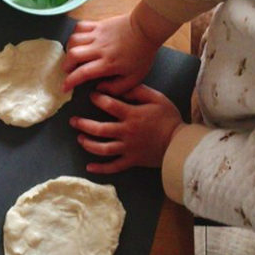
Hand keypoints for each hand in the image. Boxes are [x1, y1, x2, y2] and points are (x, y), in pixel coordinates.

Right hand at [62, 14, 159, 94]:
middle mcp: (99, 48)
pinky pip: (80, 26)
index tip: (65, 87)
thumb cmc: (142, 54)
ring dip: (69, 49)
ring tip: (73, 56)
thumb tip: (98, 88)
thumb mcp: (134, 78)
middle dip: (66, 65)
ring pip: (74, 40)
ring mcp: (98, 35)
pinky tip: (79, 41)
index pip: (82, 73)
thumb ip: (116, 88)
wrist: (147, 29)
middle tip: (69, 71)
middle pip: (73, 55)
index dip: (70, 81)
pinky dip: (75, 34)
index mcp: (108, 63)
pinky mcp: (98, 24)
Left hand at [70, 85, 184, 173]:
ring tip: (79, 138)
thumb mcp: (156, 98)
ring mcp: (128, 148)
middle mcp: (126, 132)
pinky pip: (113, 166)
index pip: (108, 105)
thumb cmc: (169, 118)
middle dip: (83, 124)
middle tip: (73, 120)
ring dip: (88, 144)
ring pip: (102, 148)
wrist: (181, 143)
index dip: (97, 99)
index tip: (91, 95)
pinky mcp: (131, 160)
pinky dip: (100, 168)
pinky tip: (89, 167)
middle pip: (99, 129)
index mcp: (132, 115)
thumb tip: (119, 87)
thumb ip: (137, 91)